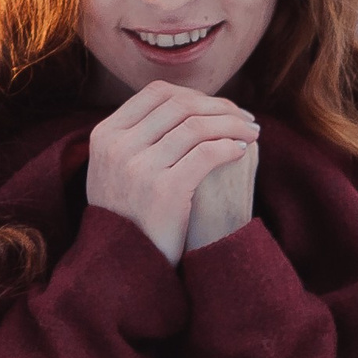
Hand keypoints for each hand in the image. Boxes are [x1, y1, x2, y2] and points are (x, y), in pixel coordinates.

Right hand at [85, 83, 259, 264]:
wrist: (121, 264)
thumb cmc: (126, 216)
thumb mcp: (112, 169)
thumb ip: (133, 136)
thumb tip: (177, 102)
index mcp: (105, 135)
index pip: (157, 93)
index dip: (195, 95)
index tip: (218, 107)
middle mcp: (118, 147)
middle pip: (181, 106)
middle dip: (221, 107)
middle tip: (245, 117)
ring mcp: (139, 168)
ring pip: (197, 126)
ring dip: (233, 125)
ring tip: (252, 133)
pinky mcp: (164, 190)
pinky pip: (207, 153)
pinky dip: (229, 147)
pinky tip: (242, 151)